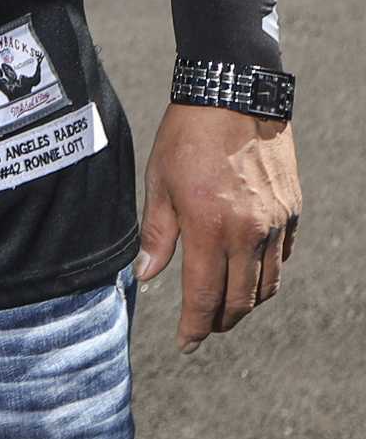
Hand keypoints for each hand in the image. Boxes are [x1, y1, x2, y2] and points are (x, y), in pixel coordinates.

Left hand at [136, 102, 299, 351]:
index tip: (187, 343)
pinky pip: (284, 258)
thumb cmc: (186, 135)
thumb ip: (156, 232)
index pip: (205, 297)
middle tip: (204, 327)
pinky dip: (267, 273)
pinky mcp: (293, 212)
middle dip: (220, 321)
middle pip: (240, 300)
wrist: (234, 95)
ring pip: (267, 285)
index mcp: (210, 228)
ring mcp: (276, 224)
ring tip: (226, 305)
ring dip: (246, 303)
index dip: (195, 327)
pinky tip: (249, 271)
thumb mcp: (158, 180)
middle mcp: (249, 234)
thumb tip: (146, 276)